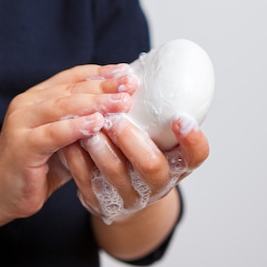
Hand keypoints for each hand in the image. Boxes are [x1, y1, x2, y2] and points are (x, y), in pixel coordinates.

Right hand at [0, 64, 137, 220]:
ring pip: (63, 107)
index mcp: (39, 97)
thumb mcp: (67, 141)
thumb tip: (124, 113)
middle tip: (131, 85)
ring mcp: (22, 123)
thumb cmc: (38, 167)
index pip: (73, 77)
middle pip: (71, 89)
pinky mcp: (21, 146)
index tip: (128, 73)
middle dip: (104, 85)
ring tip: (122, 103)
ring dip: (95, 103)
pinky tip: (97, 123)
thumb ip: (85, 124)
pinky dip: (75, 127)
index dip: (102, 73)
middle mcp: (28, 104)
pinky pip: (52, 134)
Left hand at [61, 113, 209, 223]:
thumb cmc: (140, 151)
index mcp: (178, 164)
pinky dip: (77, 159)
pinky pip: (87, 182)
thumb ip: (156, 112)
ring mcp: (130, 197)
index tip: (181, 118)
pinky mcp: (102, 203)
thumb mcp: (156, 136)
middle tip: (116, 119)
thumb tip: (148, 64)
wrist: (120, 192)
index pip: (196, 155)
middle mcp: (158, 185)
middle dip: (132, 140)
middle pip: (152, 167)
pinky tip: (70, 139)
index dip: (192, 140)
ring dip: (100, 147)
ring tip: (88, 124)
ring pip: (115, 174)